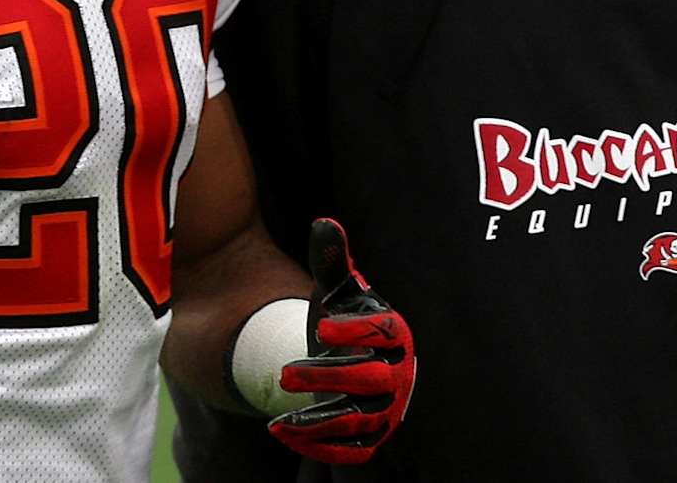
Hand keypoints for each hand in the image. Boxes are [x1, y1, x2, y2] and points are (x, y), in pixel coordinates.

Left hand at [267, 218, 414, 465]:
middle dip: (327, 378)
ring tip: (279, 420)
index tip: (320, 326)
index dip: (356, 330)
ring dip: (318, 422)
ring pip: (358, 422)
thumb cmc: (342, 319)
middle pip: (369, 379)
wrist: (345, 361)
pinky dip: (320, 448)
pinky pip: (352, 452)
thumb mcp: (335, 291)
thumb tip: (324, 223)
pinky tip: (284, 434)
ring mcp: (386, 409)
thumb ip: (331, 260)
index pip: (387, 332)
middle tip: (283, 373)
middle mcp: (397, 373)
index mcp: (395, 333)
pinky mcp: (372, 437)